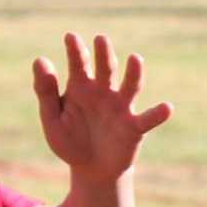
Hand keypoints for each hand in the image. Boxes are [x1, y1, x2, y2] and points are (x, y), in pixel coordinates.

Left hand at [31, 32, 172, 182]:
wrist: (91, 169)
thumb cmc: (70, 141)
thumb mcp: (52, 118)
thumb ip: (46, 91)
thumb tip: (40, 59)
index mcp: (80, 86)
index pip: (79, 63)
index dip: (76, 50)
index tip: (70, 37)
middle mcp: (103, 92)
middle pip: (105, 69)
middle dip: (103, 55)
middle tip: (101, 39)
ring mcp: (121, 108)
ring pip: (129, 87)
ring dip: (133, 73)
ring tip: (135, 59)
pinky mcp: (134, 128)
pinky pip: (147, 119)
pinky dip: (157, 114)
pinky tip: (166, 107)